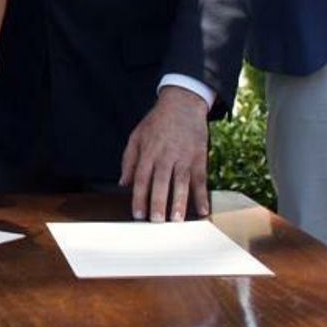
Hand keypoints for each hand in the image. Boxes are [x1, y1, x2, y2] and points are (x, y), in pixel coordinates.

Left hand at [119, 86, 209, 222]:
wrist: (182, 104)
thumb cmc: (157, 122)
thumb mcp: (137, 136)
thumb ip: (129, 160)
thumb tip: (123, 183)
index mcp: (148, 152)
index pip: (141, 178)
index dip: (139, 197)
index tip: (137, 214)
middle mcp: (166, 156)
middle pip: (161, 182)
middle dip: (158, 203)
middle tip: (156, 221)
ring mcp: (184, 157)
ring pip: (181, 183)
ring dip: (179, 203)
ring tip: (176, 220)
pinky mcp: (199, 158)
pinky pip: (201, 180)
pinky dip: (202, 196)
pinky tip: (203, 211)